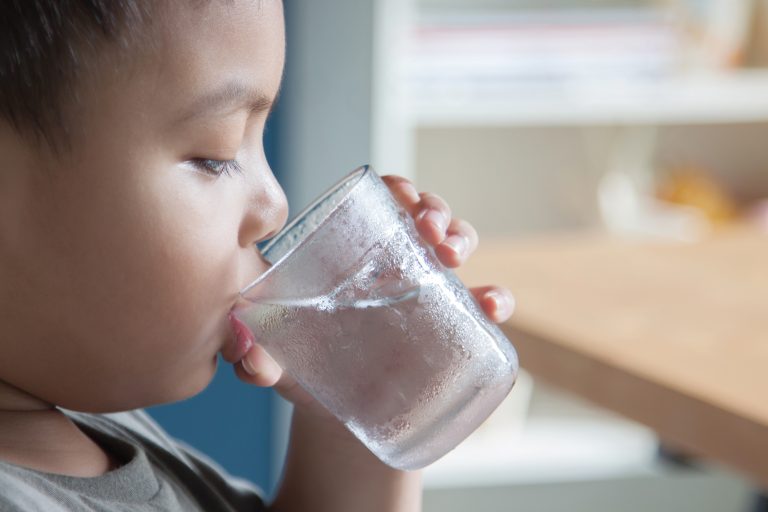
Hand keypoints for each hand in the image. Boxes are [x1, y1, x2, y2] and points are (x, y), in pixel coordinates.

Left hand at [235, 175, 514, 418]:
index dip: (398, 189)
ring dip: (463, 236)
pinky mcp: (453, 328)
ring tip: (452, 254)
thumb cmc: (308, 371)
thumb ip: (257, 359)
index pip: (382, 205)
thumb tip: (250, 358)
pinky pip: (483, 305)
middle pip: (425, 217)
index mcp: (356, 256)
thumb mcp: (282, 362)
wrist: (342, 418)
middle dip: (435, 209)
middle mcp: (397, 265)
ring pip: (458, 246)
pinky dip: (495, 298)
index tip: (401, 195)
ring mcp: (428, 294)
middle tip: (429, 229)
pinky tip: (491, 306)